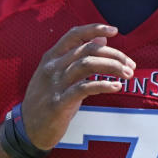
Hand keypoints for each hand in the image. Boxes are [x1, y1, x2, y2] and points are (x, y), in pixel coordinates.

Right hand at [20, 23, 134, 148]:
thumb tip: (102, 39)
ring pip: (87, 64)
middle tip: (130, 65)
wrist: (27, 129)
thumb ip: (78, 57)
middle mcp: (52, 67)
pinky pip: (83, 88)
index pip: (74, 35)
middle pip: (87, 50)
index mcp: (51, 57)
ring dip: (111, 67)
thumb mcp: (58, 74)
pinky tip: (116, 87)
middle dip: (114, 54)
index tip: (114, 30)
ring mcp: (54, 84)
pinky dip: (103, 85)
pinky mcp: (58, 103)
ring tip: (128, 74)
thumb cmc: (46, 100)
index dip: (95, 29)